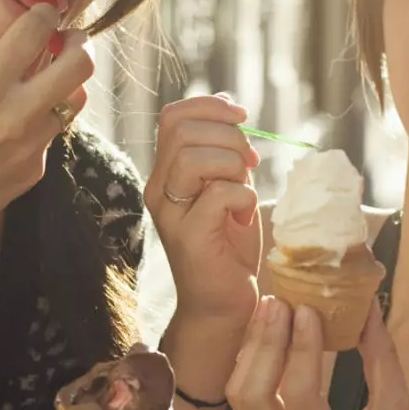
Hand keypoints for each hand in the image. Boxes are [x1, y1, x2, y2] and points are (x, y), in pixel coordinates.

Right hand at [0, 4, 92, 236]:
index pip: (34, 34)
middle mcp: (18, 113)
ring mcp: (33, 145)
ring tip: (50, 83)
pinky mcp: (38, 169)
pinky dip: (41, 125)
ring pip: (74, 102)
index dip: (45, 15)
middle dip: (81, 44)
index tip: (47, 12)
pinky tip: (19, 130)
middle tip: (71, 41)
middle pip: (79, 66)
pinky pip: (51, 136)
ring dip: (66, 86)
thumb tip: (19, 59)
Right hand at [145, 94, 262, 368]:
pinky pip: (218, 194)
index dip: (211, 106)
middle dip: (230, 136)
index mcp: (166, 172)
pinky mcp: (189, 237)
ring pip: (195, 158)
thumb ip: (226, 154)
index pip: (173, 116)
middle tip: (249, 165)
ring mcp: (171, 214)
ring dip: (234, 166)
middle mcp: (159, 189)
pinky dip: (244, 198)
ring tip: (244, 191)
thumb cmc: (229, 246)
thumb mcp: (229, 188)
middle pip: (184, 130)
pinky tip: (244, 217)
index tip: (242, 117)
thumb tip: (234, 111)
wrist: (224, 304)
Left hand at [226, 298, 408, 409]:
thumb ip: (381, 359)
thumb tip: (367, 304)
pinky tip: (268, 338)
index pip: (301, 396)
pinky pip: (246, 408)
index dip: (301, 348)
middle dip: (263, 344)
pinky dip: (251, 368)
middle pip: (252, 397)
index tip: (308, 309)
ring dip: (251, 353)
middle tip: (280, 302)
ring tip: (270, 311)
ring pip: (240, 401)